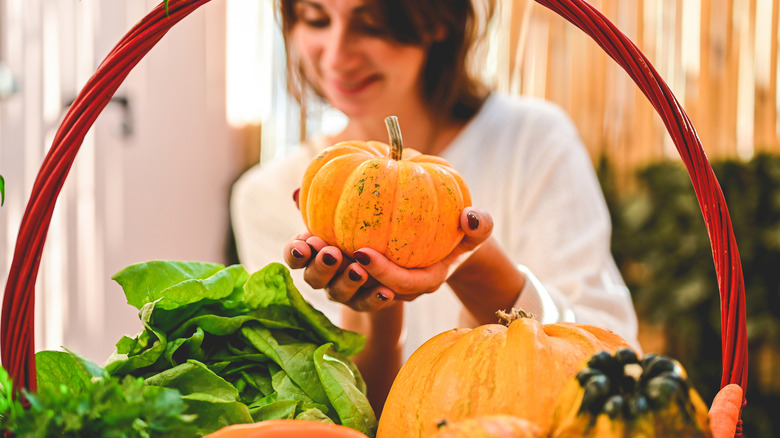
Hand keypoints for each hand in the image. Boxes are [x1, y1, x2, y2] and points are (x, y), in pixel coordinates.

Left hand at [282, 206, 492, 311]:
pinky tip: (301, 231)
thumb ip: (480, 226)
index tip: (363, 253)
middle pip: (361, 296)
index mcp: (419, 283)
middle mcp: (389, 290)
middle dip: (342, 280)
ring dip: (319, 269)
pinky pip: (325, 270)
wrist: (437, 241)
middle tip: (330, 251)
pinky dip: (311, 255)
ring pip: (335, 288)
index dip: (381, 274)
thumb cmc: (457, 235)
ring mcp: (366, 283)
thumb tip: (472, 216)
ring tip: (309, 243)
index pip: (401, 287)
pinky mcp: (347, 271)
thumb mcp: (473, 231)